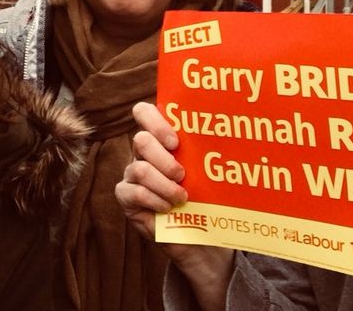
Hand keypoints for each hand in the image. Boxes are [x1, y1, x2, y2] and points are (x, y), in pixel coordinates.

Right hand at [115, 102, 233, 310]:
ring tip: (181, 197)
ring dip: (163, 184)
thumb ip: (207, 151)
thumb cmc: (209, 199)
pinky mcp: (126, 198)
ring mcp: (132, 175)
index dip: (156, 121)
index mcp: (161, 139)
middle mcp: (144, 154)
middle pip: (141, 140)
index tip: (176, 141)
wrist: (204, 238)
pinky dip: (153, 199)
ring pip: (138, 168)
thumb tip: (226, 132)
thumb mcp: (209, 172)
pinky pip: (131, 191)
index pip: (144, 113)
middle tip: (182, 174)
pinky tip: (167, 208)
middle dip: (163, 158)